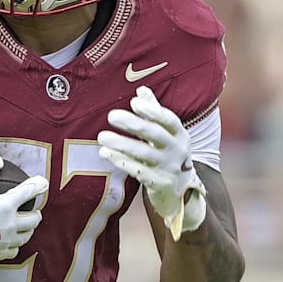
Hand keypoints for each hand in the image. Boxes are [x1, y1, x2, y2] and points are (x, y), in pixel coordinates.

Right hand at [0, 152, 46, 281]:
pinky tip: (10, 241)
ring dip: (29, 228)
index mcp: (5, 207)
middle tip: (34, 208)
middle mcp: (9, 225)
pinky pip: (14, 250)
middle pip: (33, 219)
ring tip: (26, 225)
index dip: (37, 185)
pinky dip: (15, 244)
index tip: (43, 182)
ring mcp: (4, 242)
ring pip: (26, 236)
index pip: (27, 192)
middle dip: (36, 211)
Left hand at [97, 86, 206, 239]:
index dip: (152, 111)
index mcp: (180, 135)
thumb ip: (154, 112)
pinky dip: (121, 161)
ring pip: (144, 154)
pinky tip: (105, 153)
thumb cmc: (166, 154)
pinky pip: (138, 171)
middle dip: (134, 124)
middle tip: (112, 115)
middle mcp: (177, 151)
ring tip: (102, 136)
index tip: (134, 102)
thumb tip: (141, 89)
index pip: (168, 120)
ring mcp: (168, 168)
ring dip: (122, 144)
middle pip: (156, 135)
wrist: (177, 191)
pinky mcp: (158, 184)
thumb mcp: (165, 134)